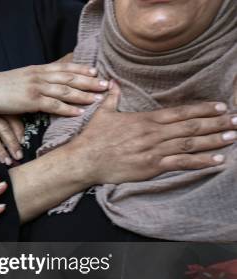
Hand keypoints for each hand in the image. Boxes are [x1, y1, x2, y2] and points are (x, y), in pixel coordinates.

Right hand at [0, 62, 107, 115]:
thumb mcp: (20, 78)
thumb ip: (34, 80)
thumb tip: (44, 86)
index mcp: (38, 70)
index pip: (64, 67)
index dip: (81, 69)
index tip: (95, 72)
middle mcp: (40, 76)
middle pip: (70, 78)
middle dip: (89, 82)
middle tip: (106, 85)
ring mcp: (37, 88)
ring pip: (66, 91)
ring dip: (84, 95)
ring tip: (99, 99)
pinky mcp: (31, 100)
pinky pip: (54, 105)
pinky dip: (68, 108)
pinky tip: (79, 112)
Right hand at [63, 81, 236, 185]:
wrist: (85, 159)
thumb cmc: (93, 137)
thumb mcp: (103, 113)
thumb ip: (113, 98)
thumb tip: (112, 83)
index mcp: (146, 120)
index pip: (181, 112)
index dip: (203, 109)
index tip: (221, 106)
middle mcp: (154, 133)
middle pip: (192, 127)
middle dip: (217, 123)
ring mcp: (155, 150)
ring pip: (191, 143)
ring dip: (215, 140)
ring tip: (233, 136)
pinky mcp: (152, 166)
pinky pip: (182, 163)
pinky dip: (202, 161)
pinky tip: (218, 159)